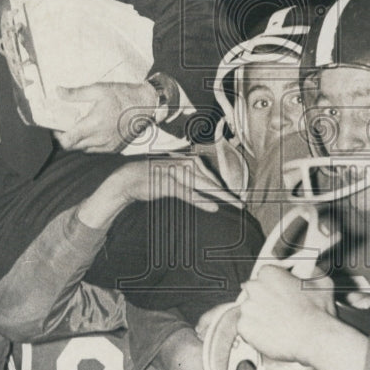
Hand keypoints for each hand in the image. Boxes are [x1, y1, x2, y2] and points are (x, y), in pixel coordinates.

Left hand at [54, 81, 156, 152]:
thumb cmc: (124, 95)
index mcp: (94, 124)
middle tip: (65, 126)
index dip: (58, 136)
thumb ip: (76, 93)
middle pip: (73, 147)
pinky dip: (90, 144)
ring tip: (79, 127)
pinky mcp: (115, 148)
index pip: (67, 141)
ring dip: (78, 141)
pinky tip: (93, 132)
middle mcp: (100, 139)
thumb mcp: (99, 89)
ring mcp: (108, 146)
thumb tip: (58, 92)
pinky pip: (96, 151)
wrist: (146, 105)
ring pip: (84, 150)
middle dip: (66, 137)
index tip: (56, 126)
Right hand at [77, 155, 240, 230]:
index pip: (209, 176)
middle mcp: (183, 164)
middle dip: (227, 193)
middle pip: (210, 180)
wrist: (128, 179)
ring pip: (204, 186)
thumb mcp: (172, 181)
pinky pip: (189, 193)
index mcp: (186, 162)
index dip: (224, 188)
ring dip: (220, 195)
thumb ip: (188, 186)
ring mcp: (176, 173)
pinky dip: (201, 200)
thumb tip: (205, 196)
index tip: (236, 198)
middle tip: (242, 204)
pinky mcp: (168, 183)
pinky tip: (214, 207)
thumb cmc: (150, 180)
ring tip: (235, 204)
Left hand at [237, 265, 335, 362]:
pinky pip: (246, 328)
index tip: (280, 292)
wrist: (315, 339)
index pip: (264, 275)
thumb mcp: (322, 282)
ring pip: (250, 310)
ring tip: (278, 324)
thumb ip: (310, 271)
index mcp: (269, 273)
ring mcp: (248, 308)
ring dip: (260, 316)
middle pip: (254, 291)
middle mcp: (255, 288)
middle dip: (264, 300)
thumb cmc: (318, 313)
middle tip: (279, 310)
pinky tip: (271, 334)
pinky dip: (256, 332)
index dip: (274, 285)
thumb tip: (309, 269)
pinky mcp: (244, 328)